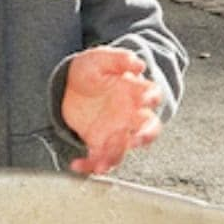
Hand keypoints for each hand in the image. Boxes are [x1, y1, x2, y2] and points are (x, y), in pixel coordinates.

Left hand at [62, 47, 162, 174]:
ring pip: (123, 149)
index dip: (151, 98)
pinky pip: (98, 158)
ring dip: (114, 158)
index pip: (152, 96)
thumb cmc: (92, 70)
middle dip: (144, 136)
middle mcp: (130, 115)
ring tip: (101, 165)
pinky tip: (76, 164)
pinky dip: (89, 165)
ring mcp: (117, 131)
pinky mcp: (99, 142)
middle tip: (135, 139)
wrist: (71, 84)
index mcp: (135, 92)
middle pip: (147, 129)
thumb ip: (119, 59)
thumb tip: (137, 64)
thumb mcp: (101, 58)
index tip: (145, 98)